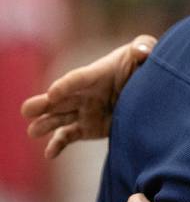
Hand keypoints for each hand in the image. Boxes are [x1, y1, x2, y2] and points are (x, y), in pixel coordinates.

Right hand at [21, 34, 156, 157]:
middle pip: (60, 99)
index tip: (53, 93)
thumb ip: (144, 47)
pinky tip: (49, 154)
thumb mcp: (146, 50)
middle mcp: (85, 93)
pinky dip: (57, 145)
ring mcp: (84, 111)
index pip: (78, 79)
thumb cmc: (145, 64)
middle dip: (42, 104)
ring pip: (58, 118)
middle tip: (27, 110)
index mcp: (97, 74)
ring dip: (45, 125)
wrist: (150, 89)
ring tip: (33, 131)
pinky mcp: (87, 127)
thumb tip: (141, 52)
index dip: (66, 85)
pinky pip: (68, 136)